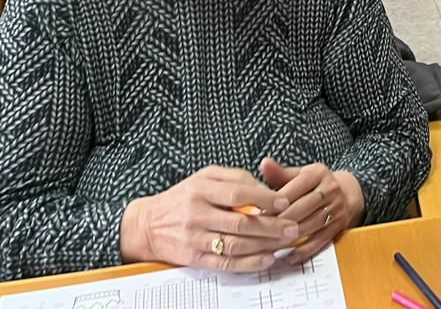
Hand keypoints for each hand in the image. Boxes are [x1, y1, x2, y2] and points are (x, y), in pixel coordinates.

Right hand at [120, 166, 298, 271]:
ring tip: (285, 242)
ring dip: (265, 245)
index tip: (284, 201)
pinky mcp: (195, 258)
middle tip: (293, 226)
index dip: (264, 198)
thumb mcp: (205, 177)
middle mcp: (197, 214)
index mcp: (201, 190)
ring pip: (235, 245)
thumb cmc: (182, 198)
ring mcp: (196, 238)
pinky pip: (225, 263)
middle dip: (271, 226)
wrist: (147, 225)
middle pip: (240, 223)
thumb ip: (235, 179)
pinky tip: (266, 259)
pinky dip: (247, 263)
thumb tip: (264, 190)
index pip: (237, 193)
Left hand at [259, 159, 363, 263]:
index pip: (294, 188)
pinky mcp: (339, 225)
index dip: (275, 202)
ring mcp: (336, 208)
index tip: (256, 213)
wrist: (347, 192)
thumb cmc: (315, 184)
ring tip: (269, 246)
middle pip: (302, 207)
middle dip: (280, 221)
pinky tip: (290, 257)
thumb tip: (264, 163)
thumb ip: (280, 173)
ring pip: (310, 225)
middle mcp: (330, 189)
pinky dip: (304, 250)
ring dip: (289, 237)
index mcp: (318, 173)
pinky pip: (320, 240)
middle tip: (259, 233)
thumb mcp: (301, 174)